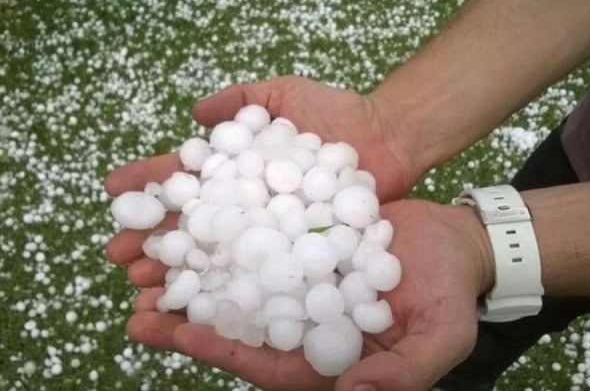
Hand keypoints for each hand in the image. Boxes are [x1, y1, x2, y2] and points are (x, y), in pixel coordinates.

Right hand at [103, 75, 419, 288]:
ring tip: (140, 286)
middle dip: (147, 238)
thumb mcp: (282, 93)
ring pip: (211, 256)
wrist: (387, 139)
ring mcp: (266, 232)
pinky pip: (252, 275)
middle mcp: (244, 206)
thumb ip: (240, 97)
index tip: (111, 189)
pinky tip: (193, 304)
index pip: (181, 177)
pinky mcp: (291, 255)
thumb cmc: (336, 115)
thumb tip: (193, 112)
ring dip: (173, 272)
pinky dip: (222, 290)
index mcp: (235, 171)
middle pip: (187, 223)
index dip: (146, 183)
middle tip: (116, 254)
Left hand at [106, 166, 493, 390]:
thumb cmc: (450, 292)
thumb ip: (400, 373)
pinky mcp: (301, 240)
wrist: (455, 240)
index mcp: (326, 353)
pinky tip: (195, 215)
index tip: (173, 333)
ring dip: (194, 272)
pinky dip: (225, 232)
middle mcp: (303, 318)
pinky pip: (257, 240)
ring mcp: (299, 278)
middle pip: (236, 323)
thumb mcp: (440, 335)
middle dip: (185, 318)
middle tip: (134, 307)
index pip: (263, 361)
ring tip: (146, 262)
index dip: (217, 350)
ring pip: (238, 280)